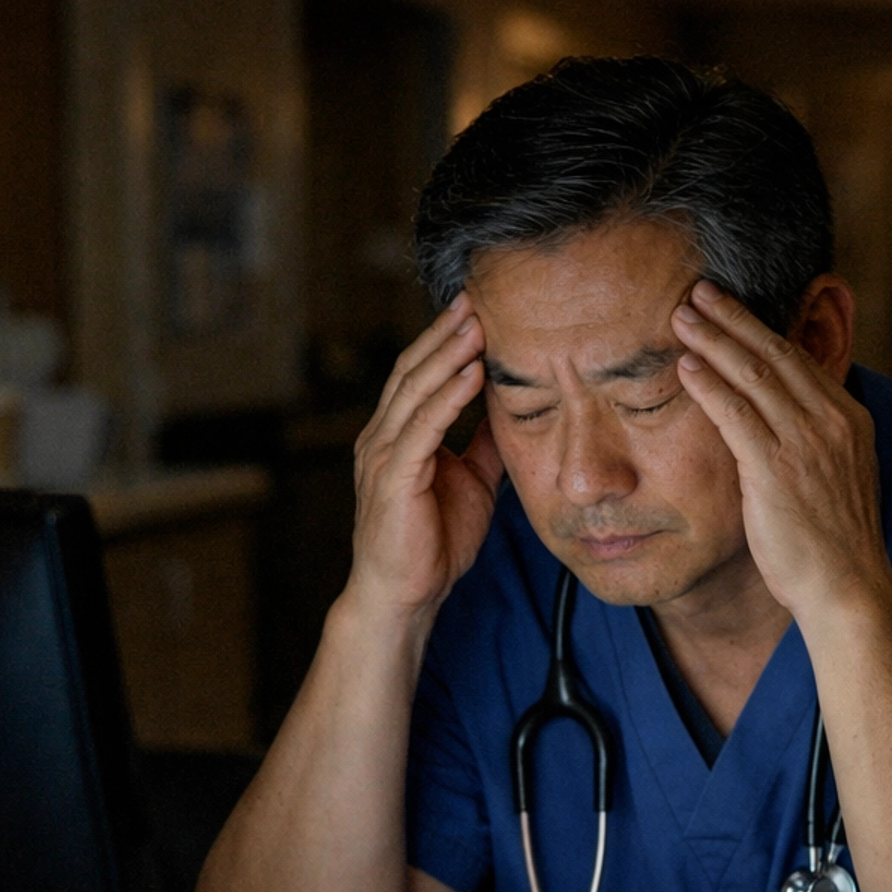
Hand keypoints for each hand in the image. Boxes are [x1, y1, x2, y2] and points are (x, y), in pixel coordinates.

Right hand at [347, 294, 502, 627]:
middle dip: (446, 332)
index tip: (476, 306)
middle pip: (414, 370)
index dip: (446, 339)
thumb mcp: (471, 481)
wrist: (406, 595)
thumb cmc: (434, 542)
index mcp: (397, 434)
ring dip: (449, 354)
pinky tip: (472, 373)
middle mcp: (382, 437)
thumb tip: (510, 407)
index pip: (420, 373)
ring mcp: (383, 455)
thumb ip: (483, 443)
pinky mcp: (394, 478)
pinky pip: (423, 428)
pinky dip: (448, 397)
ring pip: (416, 390)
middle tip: (476, 296)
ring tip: (478, 323)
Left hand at [671, 281, 891, 621]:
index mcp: (848, 420)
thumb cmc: (834, 545)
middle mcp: (831, 421)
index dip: (761, 330)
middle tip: (699, 292)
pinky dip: (708, 384)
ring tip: (682, 316)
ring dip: (714, 340)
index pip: (799, 361)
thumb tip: (780, 425)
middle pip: (775, 354)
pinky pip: (735, 413)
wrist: (847, 588)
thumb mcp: (836, 479)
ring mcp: (805, 442)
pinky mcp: (776, 468)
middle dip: (734, 318)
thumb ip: (812, 443)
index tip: (731, 309)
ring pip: (753, 374)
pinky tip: (685, 366)